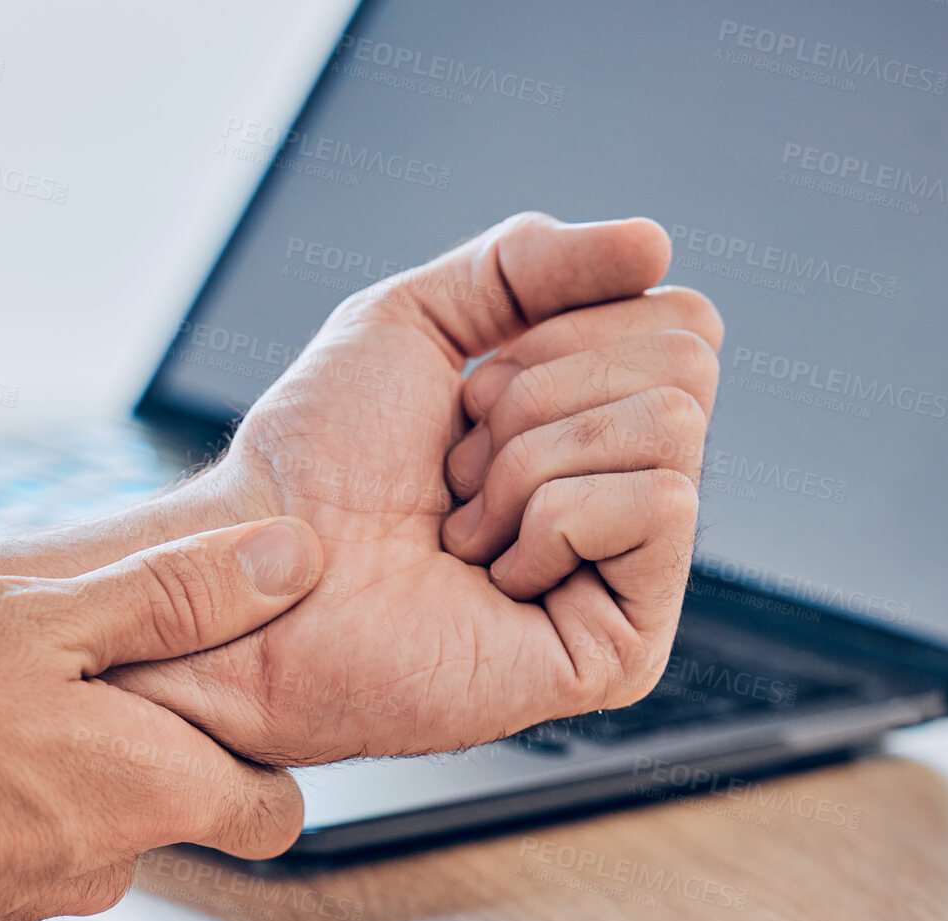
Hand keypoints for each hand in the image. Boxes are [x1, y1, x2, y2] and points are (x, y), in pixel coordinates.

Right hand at [0, 518, 322, 920]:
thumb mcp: (45, 620)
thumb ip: (173, 596)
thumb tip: (292, 560)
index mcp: (159, 787)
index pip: (273, 807)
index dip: (259, 748)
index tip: (218, 690)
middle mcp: (113, 858)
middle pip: (169, 800)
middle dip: (135, 737)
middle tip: (71, 666)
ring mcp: (36, 891)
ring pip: (82, 816)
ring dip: (50, 759)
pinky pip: (7, 838)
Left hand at [108, 213, 721, 763]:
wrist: (261, 571)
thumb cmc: (318, 464)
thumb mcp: (418, 318)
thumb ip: (531, 263)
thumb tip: (656, 246)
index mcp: (599, 425)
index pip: (682, 323)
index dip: (563, 332)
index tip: (468, 395)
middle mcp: (628, 496)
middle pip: (686, 366)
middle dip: (538, 394)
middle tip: (456, 468)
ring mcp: (634, 578)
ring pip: (671, 428)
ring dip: (528, 460)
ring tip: (460, 526)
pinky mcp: (627, 648)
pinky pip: (661, 507)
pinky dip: (552, 519)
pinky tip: (490, 575)